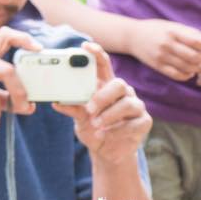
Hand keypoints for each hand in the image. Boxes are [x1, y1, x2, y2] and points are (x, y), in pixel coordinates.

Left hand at [52, 44, 150, 161]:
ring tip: (96, 125)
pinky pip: (133, 123)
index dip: (97, 53)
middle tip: (89, 109)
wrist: (108, 152)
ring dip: (109, 115)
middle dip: (103, 96)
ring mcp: (136, 106)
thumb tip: (57, 102)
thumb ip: (73, 109)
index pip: (104, 65)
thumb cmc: (94, 130)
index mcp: (106, 86)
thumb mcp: (80, 119)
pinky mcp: (144, 122)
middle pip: (118, 84)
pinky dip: (116, 130)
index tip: (85, 47)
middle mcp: (124, 93)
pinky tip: (104, 135)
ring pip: (127, 104)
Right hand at [129, 18, 200, 81]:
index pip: (196, 42)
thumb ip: (190, 33)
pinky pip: (178, 75)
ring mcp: (162, 57)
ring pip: (187, 68)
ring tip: (197, 65)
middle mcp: (167, 44)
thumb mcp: (172, 26)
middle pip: (194, 57)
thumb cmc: (157, 29)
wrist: (132, 36)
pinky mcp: (158, 66)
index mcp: (172, 32)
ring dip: (196, 68)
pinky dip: (187, 75)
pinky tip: (189, 72)